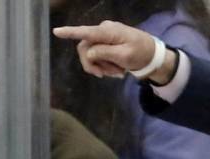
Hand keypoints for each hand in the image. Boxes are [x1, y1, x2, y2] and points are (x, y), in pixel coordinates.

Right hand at [53, 20, 176, 83]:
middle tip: (105, 76)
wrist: (154, 56)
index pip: (87, 32)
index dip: (71, 32)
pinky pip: (98, 55)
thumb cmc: (142, 53)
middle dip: (94, 64)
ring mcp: (105, 37)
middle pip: (86, 47)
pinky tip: (117, 71)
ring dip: (102, 66)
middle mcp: (104, 31)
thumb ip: (105, 53)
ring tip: (117, 74)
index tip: (56, 31)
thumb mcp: (125, 56)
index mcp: (109, 31)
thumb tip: (88, 53)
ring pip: (91, 54)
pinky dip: (105, 65)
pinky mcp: (107, 44)